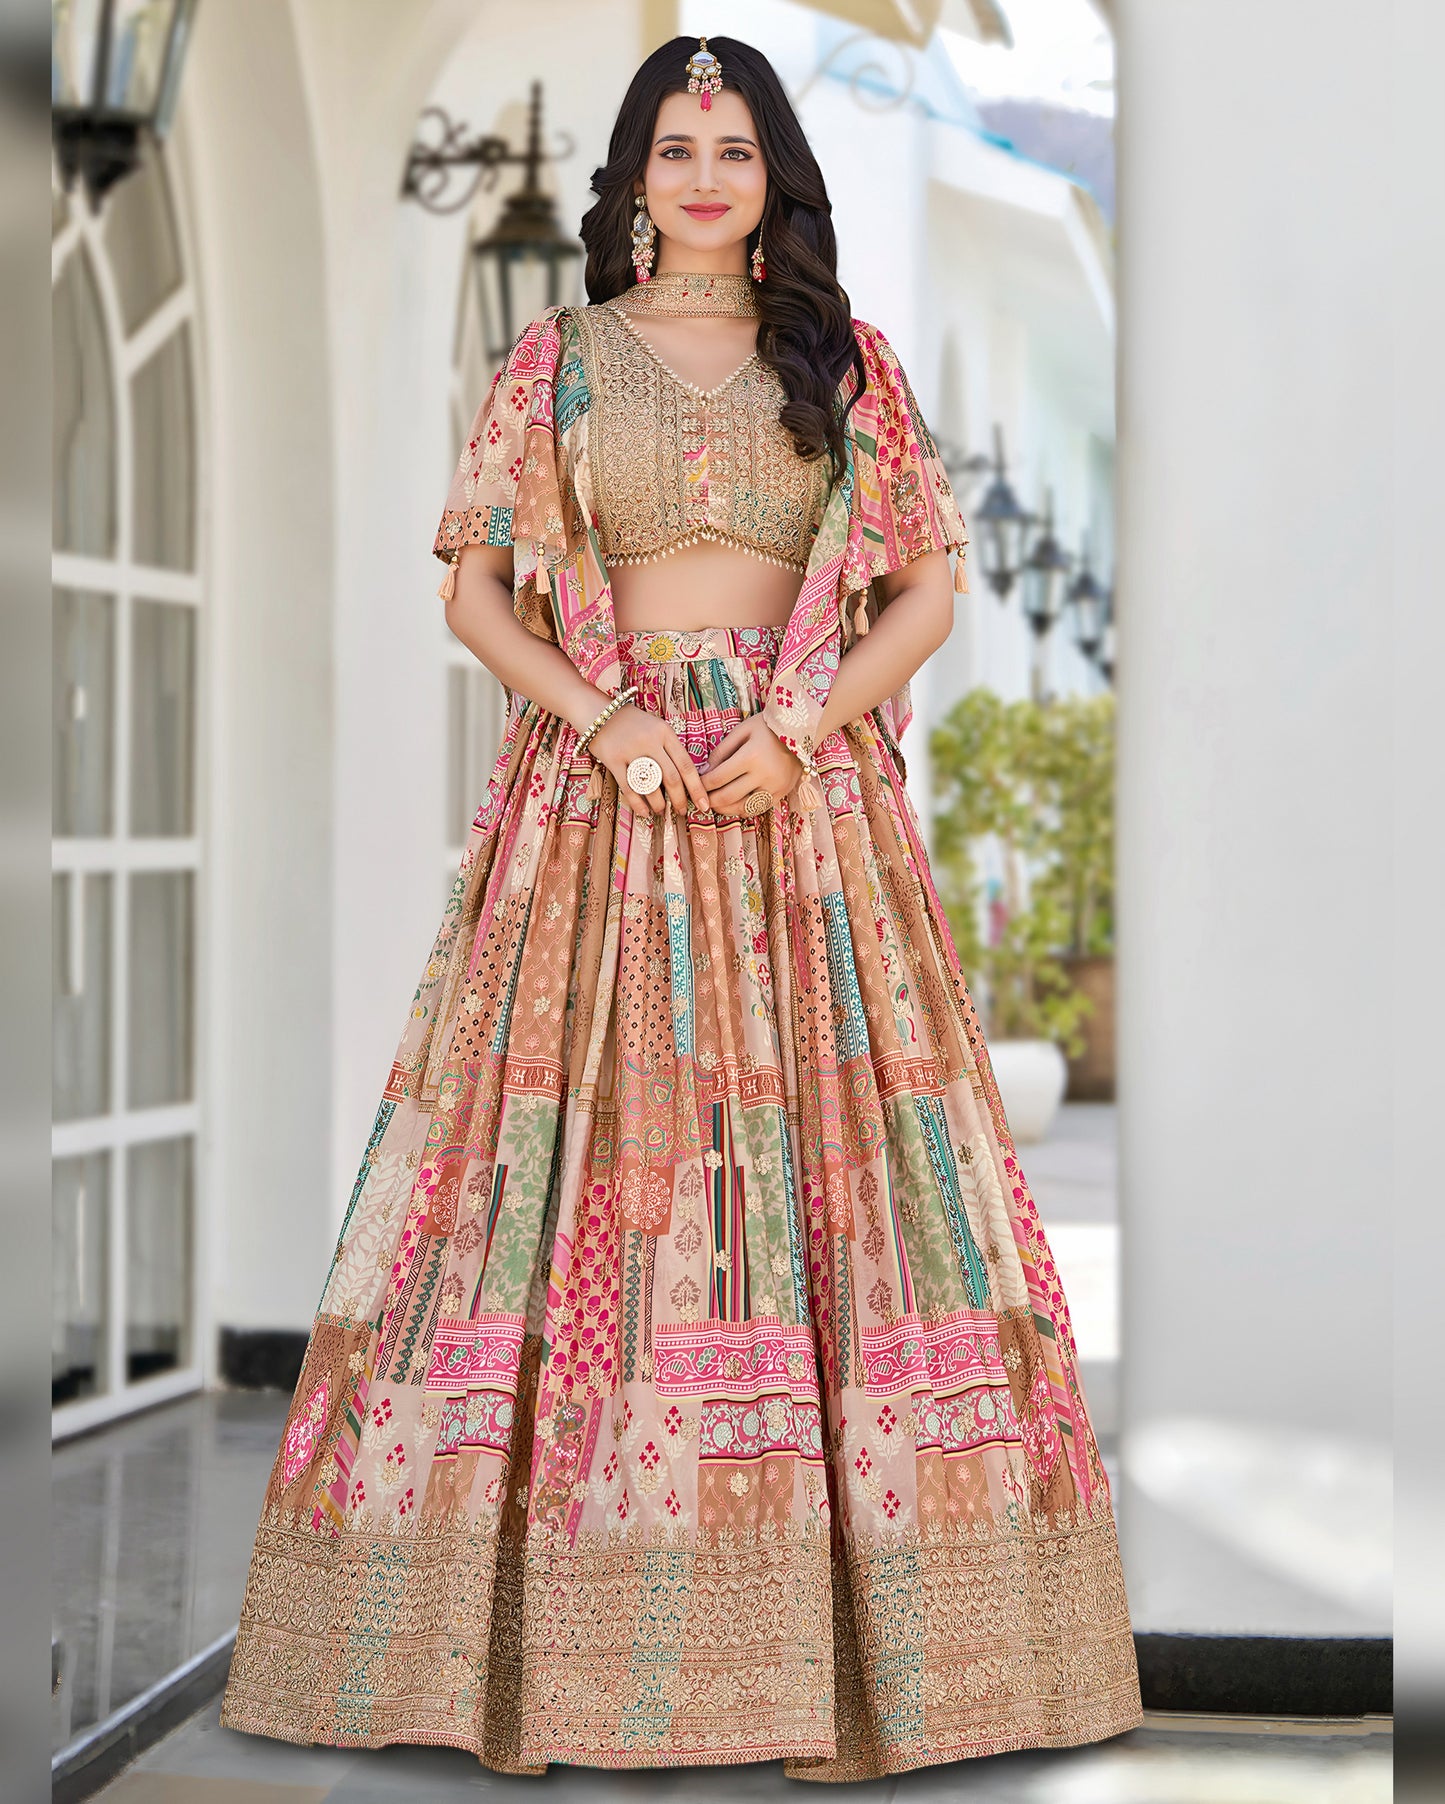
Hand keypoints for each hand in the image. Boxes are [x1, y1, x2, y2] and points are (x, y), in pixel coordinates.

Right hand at [590, 704, 709, 818]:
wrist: (599, 712)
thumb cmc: (633, 724)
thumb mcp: (656, 729)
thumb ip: (670, 750)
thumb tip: (686, 782)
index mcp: (665, 732)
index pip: (686, 765)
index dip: (697, 788)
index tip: (705, 804)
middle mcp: (650, 741)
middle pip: (671, 778)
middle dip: (679, 800)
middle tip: (682, 812)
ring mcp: (631, 750)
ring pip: (651, 786)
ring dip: (659, 804)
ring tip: (661, 811)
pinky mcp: (613, 759)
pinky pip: (629, 788)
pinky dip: (638, 804)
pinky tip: (644, 812)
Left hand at [702, 715, 802, 816]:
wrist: (801, 732)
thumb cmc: (767, 728)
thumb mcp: (742, 731)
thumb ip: (722, 751)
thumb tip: (705, 771)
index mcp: (750, 756)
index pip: (718, 778)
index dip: (702, 785)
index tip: (695, 785)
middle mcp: (763, 775)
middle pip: (727, 797)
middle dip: (710, 801)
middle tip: (701, 800)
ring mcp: (774, 787)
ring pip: (742, 808)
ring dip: (724, 809)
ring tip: (715, 804)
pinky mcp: (781, 793)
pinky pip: (757, 809)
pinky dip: (742, 809)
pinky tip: (734, 804)